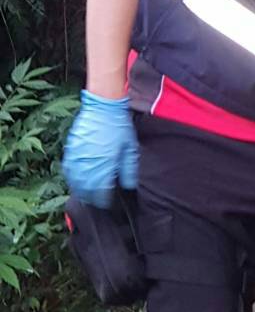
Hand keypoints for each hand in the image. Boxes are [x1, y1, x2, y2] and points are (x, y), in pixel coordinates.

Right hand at [63, 92, 138, 206]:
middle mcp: (90, 163)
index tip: (107, 205)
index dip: (104, 200)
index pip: (102, 190)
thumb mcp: (130, 148)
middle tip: (96, 203)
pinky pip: (68, 169)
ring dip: (80, 190)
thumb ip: (129, 169)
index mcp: (106, 164)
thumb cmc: (119, 126)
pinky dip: (72, 178)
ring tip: (85, 196)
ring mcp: (78, 156)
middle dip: (91, 198)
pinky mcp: (71, 149)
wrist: (103, 106)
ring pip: (75, 181)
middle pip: (87, 189)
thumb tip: (128, 186)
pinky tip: (76, 181)